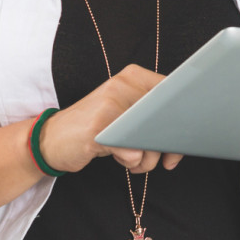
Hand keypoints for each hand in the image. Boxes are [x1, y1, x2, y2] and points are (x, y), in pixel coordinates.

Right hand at [37, 65, 184, 174]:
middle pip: (165, 118)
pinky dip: (130, 162)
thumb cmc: (96, 129)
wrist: (51, 139)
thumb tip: (188, 134)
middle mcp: (123, 84)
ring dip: (147, 159)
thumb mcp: (126, 114)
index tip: (181, 142)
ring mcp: (110, 104)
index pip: (173, 94)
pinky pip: (132, 153)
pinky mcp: (98, 127)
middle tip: (165, 158)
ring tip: (133, 158)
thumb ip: (153, 116)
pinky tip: (118, 157)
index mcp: (133, 76)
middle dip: (166, 145)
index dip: (182, 121)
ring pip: (150, 138)